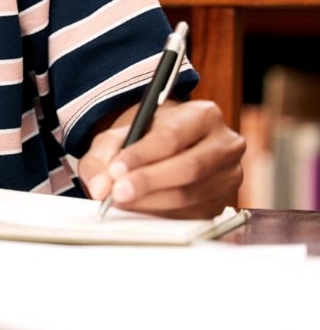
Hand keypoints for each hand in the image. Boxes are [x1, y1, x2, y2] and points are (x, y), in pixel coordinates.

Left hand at [79, 99, 244, 217]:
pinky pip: (194, 213)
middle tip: (118, 193)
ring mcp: (229, 176)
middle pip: (189, 167)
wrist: (166, 150)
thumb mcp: (117, 137)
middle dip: (148, 182)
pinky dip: (163, 214)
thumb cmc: (144, 139)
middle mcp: (225, 144)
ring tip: (123, 201)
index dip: (142, 155)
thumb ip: (102, 157)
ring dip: (152, 202)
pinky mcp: (224, 202)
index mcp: (203, 115)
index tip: (116, 169)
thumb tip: (100, 187)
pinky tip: (141, 210)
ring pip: (192, 194)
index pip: (172, 136)